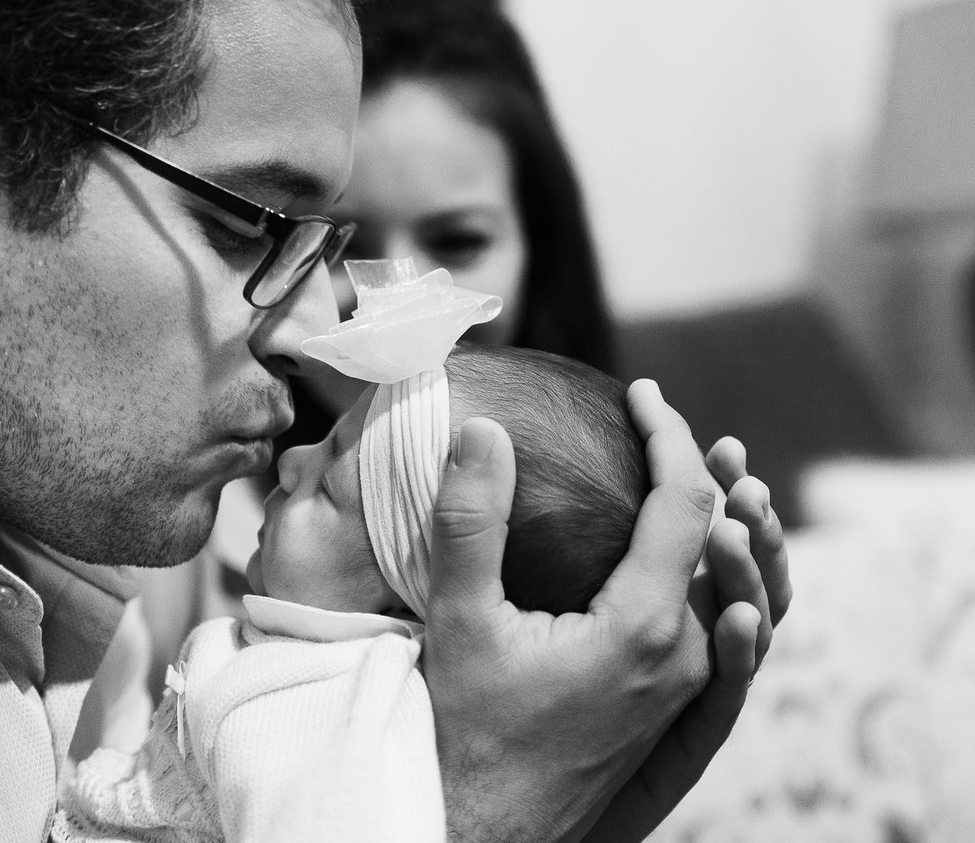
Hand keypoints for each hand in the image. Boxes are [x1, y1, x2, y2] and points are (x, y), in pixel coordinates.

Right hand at [423, 380, 770, 842]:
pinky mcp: (673, 705)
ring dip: (722, 516)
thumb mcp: (458, 621)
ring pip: (732, 580)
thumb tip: (483, 430)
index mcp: (644, 627)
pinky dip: (718, 569)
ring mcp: (687, 685)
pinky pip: (719, 622)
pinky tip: (699, 557)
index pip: (686, 501)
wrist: (489, 831)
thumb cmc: (468, 731)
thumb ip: (470, 523)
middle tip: (668, 418)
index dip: (669, 433)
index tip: (641, 391)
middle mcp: (686, 655)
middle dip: (703, 466)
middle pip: (722, 536)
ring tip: (711, 470)